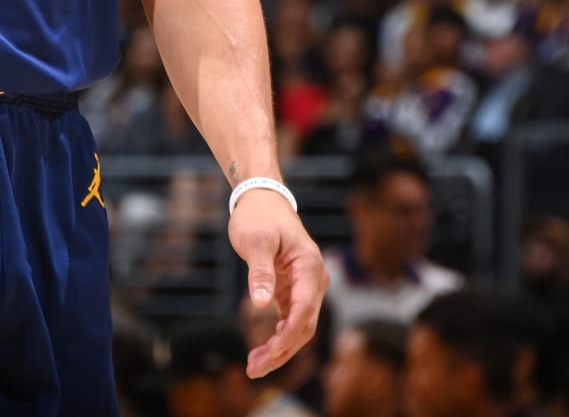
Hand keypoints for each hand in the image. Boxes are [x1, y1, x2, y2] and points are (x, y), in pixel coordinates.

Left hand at [228, 188, 327, 378]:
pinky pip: (291, 319)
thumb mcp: (255, 241)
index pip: (304, 311)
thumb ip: (260, 273)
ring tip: (254, 366)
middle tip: (254, 369)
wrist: (263, 199)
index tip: (268, 354)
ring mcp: (306, 286)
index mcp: (310, 267)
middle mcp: (314, 280)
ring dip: (280, 348)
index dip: (287, 336)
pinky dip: (279, 336)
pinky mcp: (294, 289)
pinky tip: (264, 350)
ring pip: (299, 326)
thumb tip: (261, 304)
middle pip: (304, 326)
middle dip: (281, 351)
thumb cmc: (258, 216)